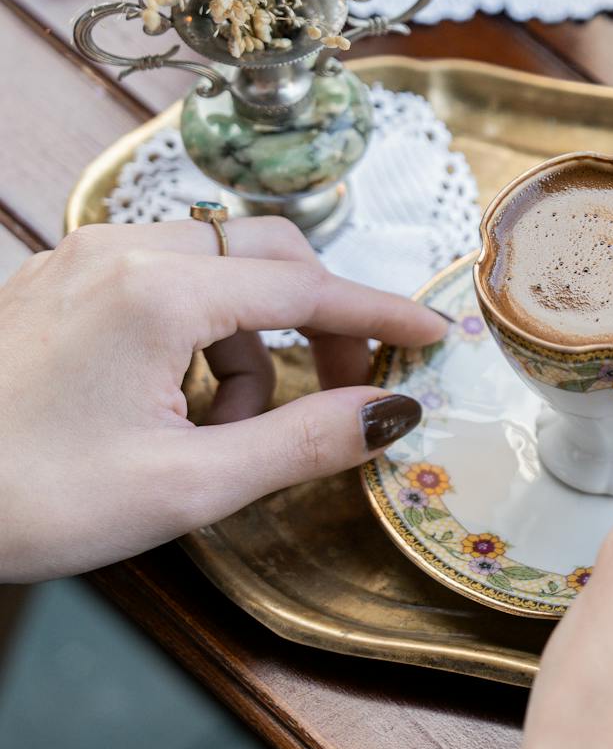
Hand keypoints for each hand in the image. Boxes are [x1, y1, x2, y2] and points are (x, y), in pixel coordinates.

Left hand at [0, 218, 446, 581]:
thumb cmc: (30, 497)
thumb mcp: (186, 486)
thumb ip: (304, 440)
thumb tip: (392, 411)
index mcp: (160, 293)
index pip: (309, 289)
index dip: (382, 314)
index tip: (436, 335)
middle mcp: (123, 251)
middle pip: (270, 255)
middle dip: (320, 319)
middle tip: (342, 389)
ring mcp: (83, 259)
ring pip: (218, 267)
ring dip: (251, 337)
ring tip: (224, 426)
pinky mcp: (57, 280)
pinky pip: (164, 278)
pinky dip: (198, 331)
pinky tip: (172, 402)